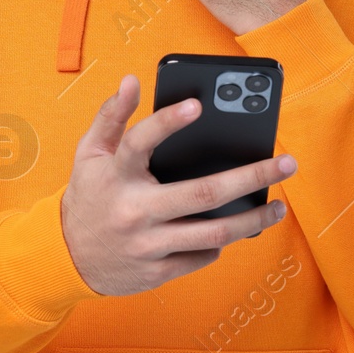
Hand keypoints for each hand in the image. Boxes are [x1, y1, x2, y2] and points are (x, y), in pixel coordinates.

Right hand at [61, 74, 296, 295]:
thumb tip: (132, 80)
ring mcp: (148, 244)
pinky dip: (221, 243)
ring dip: (253, 219)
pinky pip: (202, 255)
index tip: (198, 105)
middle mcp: (134, 210)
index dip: (168, 121)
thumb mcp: (89, 153)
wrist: (67, 257)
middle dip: (251, 176)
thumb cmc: (88, 196)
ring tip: (277, 206)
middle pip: (203, 193)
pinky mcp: (157, 271)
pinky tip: (236, 229)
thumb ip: (111, 116)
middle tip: (286, 163)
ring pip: (213, 233)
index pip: (140, 141)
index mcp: (115, 174)